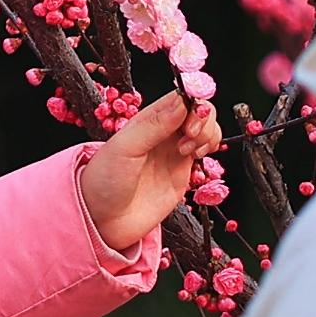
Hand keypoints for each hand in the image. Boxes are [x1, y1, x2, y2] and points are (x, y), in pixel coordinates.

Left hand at [81, 90, 215, 255]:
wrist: (105, 220)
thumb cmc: (104, 181)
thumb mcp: (124, 148)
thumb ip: (154, 125)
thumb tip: (182, 102)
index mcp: (146, 119)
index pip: (179, 96)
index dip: (192, 100)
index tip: (192, 115)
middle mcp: (163, 131)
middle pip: (197, 109)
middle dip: (203, 118)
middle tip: (190, 136)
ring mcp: (174, 150)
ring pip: (205, 127)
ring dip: (208, 133)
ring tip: (190, 150)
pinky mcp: (183, 170)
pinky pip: (206, 148)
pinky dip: (211, 146)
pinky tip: (197, 156)